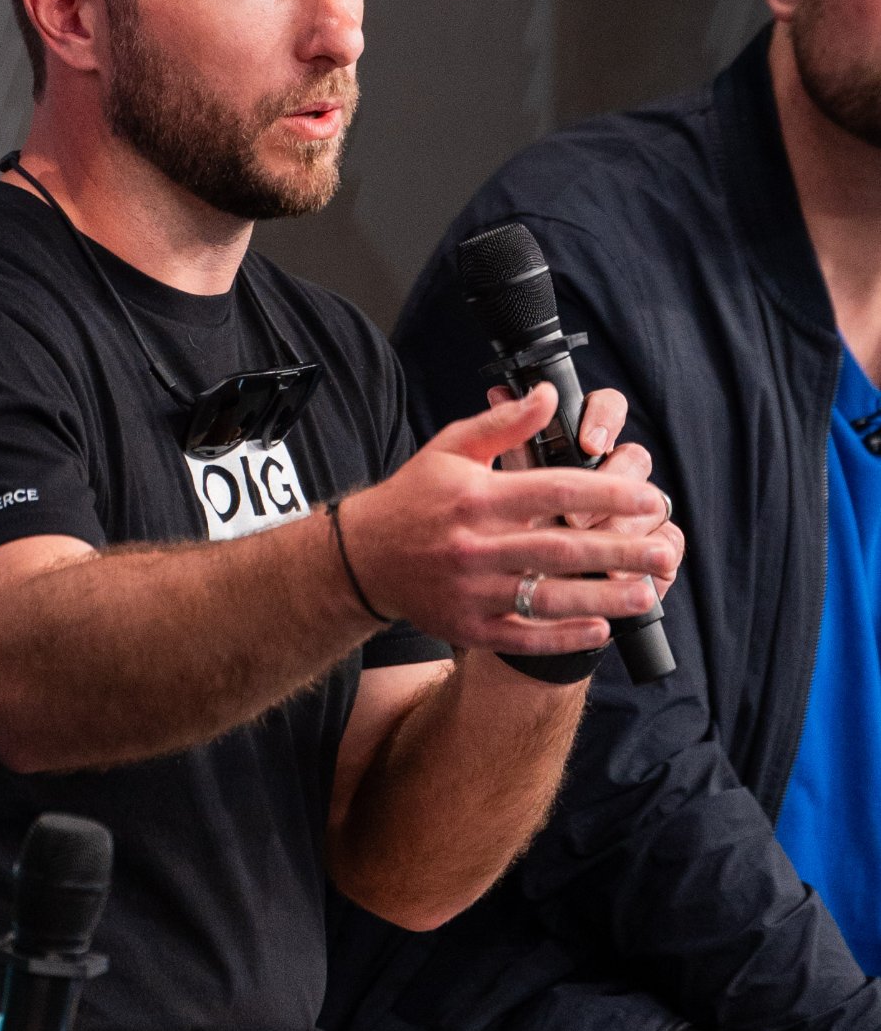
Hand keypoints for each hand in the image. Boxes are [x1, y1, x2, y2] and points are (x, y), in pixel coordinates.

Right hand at [336, 384, 677, 655]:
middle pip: (561, 549)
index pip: (554, 492)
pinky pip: (524, 636)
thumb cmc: (414, 497)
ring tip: (646, 593)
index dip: (607, 495)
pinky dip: (563, 636)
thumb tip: (550, 394)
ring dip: (603, 598)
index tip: (648, 498)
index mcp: (476, 498)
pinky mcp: (468, 627)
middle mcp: (475, 546)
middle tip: (665, 550)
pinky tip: (599, 629)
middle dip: (621, 551)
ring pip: (549, 598)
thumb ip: (505, 424)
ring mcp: (472, 591)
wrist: (363, 557)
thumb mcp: (452, 447)